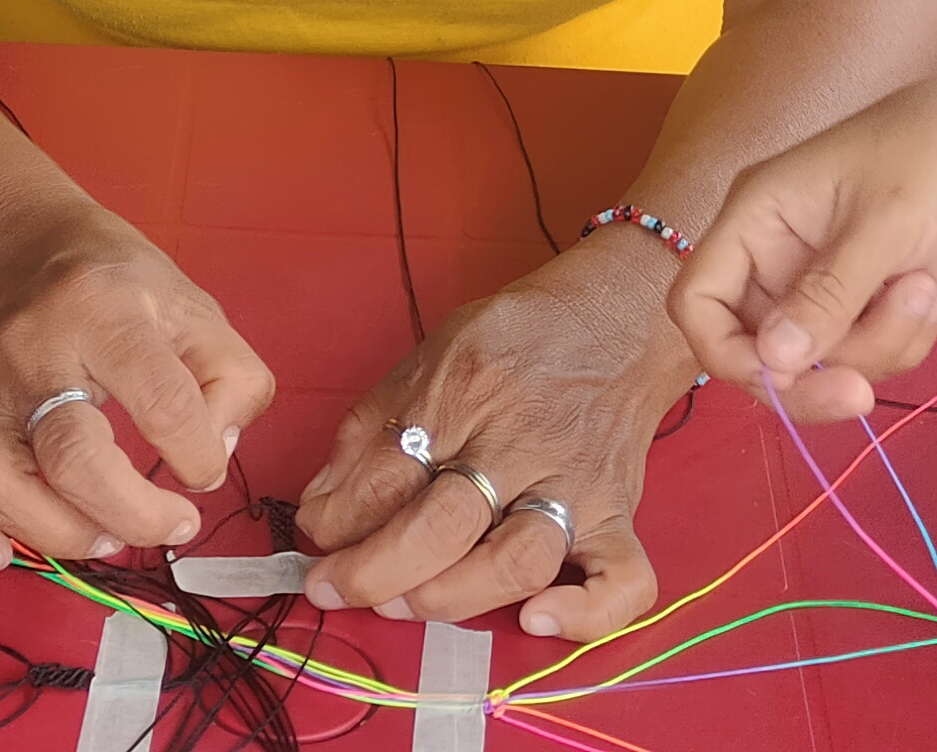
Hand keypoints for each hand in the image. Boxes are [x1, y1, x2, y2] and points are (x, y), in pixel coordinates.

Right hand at [0, 200, 274, 574]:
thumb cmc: (116, 285)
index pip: (162, 399)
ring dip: (59, 534)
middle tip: (172, 521)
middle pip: (70, 456)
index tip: (205, 469)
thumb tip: (215, 453)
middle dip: (134, 513)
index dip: (202, 454)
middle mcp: (31, 354)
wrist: (21, 246)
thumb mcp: (194, 307)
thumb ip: (231, 379)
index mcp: (103, 312)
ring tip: (106, 534)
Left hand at [288, 241, 696, 635]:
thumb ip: (374, 425)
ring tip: (404, 605)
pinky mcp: (619, 513)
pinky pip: (623, 580)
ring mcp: (575, 483)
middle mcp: (521, 442)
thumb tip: (323, 502)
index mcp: (464, 391)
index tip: (314, 536)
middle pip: (443, 525)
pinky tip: (536, 620)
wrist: (619, 316)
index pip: (385, 474)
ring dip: (450, 597)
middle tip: (333, 588)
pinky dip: (584, 614)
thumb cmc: (517, 339)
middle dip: (373, 570)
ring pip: (516, 561)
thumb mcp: (432, 354)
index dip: (335, 519)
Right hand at [671, 50, 936, 421]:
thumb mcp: (884, 221)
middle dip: (818, 371)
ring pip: (825, 359)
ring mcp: (832, 281)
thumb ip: (825, 295)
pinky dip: (905, 338)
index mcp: (760, 215)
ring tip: (923, 288)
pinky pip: (871, 353)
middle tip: (863, 395)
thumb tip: (769, 364)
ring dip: (879, 344)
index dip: (725, 350)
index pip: (700, 300)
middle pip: (763, 350)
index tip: (782, 378)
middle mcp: (782, 253)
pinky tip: (934, 291)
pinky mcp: (877, 300)